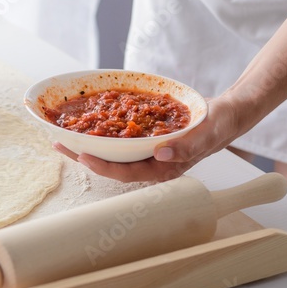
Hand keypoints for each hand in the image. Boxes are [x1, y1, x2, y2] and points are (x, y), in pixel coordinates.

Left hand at [54, 97, 244, 181]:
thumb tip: (161, 154)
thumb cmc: (220, 125)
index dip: (102, 166)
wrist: (227, 114)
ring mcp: (146, 152)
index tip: (82, 154)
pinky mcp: (145, 139)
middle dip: (84, 156)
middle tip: (59, 144)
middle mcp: (151, 163)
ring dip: (87, 144)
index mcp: (163, 169)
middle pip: (111, 164)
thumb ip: (187, 146)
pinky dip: (102, 131)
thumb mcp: (208, 133)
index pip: (126, 173)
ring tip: (62, 136)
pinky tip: (85, 123)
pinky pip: (119, 138)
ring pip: (111, 152)